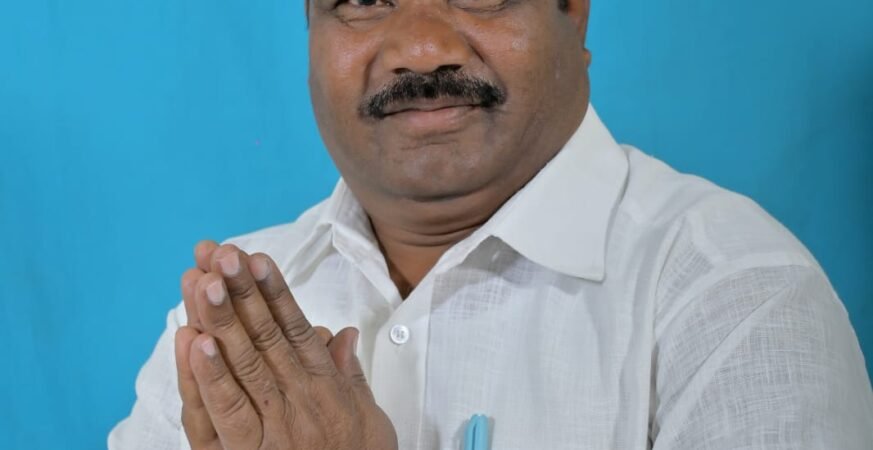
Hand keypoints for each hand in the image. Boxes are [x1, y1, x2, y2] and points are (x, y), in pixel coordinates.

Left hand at [174, 242, 397, 449]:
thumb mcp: (368, 419)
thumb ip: (350, 375)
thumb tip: (340, 333)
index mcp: (326, 387)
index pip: (295, 328)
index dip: (274, 290)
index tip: (255, 257)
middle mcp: (299, 400)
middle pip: (265, 337)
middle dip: (240, 291)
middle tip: (220, 252)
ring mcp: (273, 428)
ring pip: (242, 365)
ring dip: (220, 320)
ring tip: (202, 281)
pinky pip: (224, 414)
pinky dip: (207, 377)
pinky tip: (192, 342)